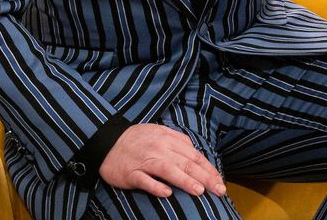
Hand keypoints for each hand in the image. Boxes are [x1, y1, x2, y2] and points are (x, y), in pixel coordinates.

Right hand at [98, 123, 226, 199]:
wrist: (107, 142)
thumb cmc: (137, 140)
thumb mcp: (159, 133)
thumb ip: (178, 141)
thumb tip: (196, 152)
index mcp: (168, 138)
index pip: (193, 155)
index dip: (209, 169)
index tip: (220, 181)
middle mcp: (159, 149)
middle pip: (185, 163)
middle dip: (205, 177)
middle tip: (218, 190)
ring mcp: (145, 161)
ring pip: (168, 170)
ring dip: (185, 181)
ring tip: (199, 191)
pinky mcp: (131, 173)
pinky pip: (145, 181)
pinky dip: (156, 187)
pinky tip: (167, 194)